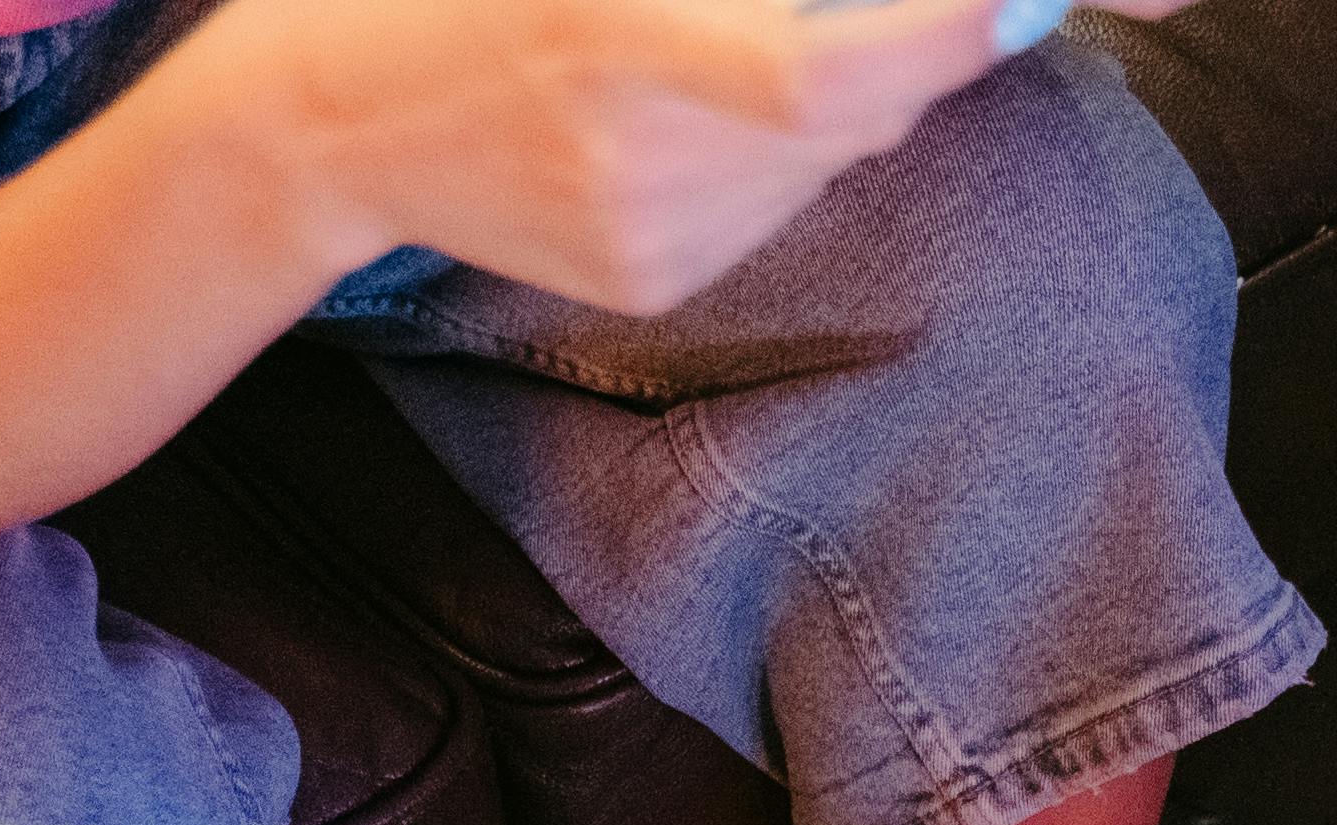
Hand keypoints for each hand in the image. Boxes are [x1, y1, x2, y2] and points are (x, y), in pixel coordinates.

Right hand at [220, 0, 1016, 316]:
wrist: (331, 116)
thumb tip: (884, 2)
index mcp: (612, 32)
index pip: (820, 75)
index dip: (934, 39)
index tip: (1005, 3)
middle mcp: (636, 148)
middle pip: (856, 113)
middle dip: (903, 45)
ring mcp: (645, 232)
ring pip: (827, 162)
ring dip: (830, 98)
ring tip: (714, 47)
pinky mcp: (646, 284)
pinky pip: (771, 208)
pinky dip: (770, 154)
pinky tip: (673, 117)